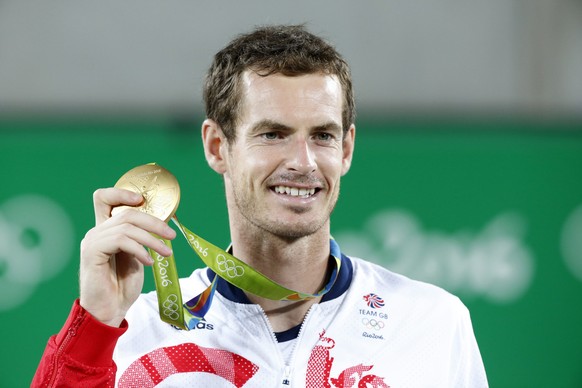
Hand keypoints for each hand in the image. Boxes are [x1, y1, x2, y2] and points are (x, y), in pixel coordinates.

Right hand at [79, 188, 175, 326]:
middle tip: (171, 234)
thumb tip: (162, 223)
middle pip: (126, 212)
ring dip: (152, 239)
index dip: (122, 193)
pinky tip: (149, 262)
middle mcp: (96, 232)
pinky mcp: (92, 252)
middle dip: (153, 222)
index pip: (104, 198)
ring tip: (166, 252)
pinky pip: (121, 240)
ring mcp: (92, 241)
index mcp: (105, 230)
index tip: (142, 200)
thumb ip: (140, 238)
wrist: (109, 310)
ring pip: (127, 227)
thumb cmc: (122, 285)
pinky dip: (139, 249)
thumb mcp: (137, 256)